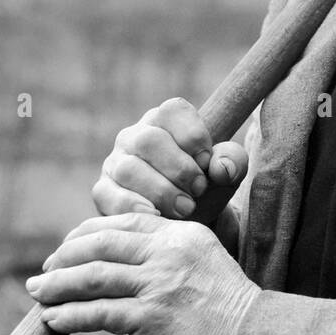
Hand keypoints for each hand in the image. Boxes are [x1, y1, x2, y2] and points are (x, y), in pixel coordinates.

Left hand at [27, 212, 260, 334]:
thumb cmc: (228, 307)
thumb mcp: (203, 262)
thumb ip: (169, 255)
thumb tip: (122, 264)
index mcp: (181, 233)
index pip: (124, 222)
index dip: (86, 233)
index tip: (67, 247)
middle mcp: (168, 252)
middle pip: (101, 244)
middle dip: (64, 256)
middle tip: (43, 271)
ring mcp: (158, 284)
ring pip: (93, 276)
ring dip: (57, 285)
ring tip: (36, 293)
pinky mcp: (151, 317)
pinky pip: (98, 313)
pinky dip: (70, 315)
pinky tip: (54, 319)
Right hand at [93, 97, 246, 222]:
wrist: (183, 224)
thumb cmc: (204, 188)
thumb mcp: (226, 173)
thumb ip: (233, 162)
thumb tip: (221, 167)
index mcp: (165, 120)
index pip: (173, 110)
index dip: (194, 136)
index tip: (207, 163)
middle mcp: (135, 136)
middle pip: (149, 140)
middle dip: (179, 169)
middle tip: (199, 190)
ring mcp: (115, 162)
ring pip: (129, 169)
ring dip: (162, 191)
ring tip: (185, 208)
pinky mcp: (103, 190)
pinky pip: (109, 196)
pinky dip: (135, 207)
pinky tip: (157, 216)